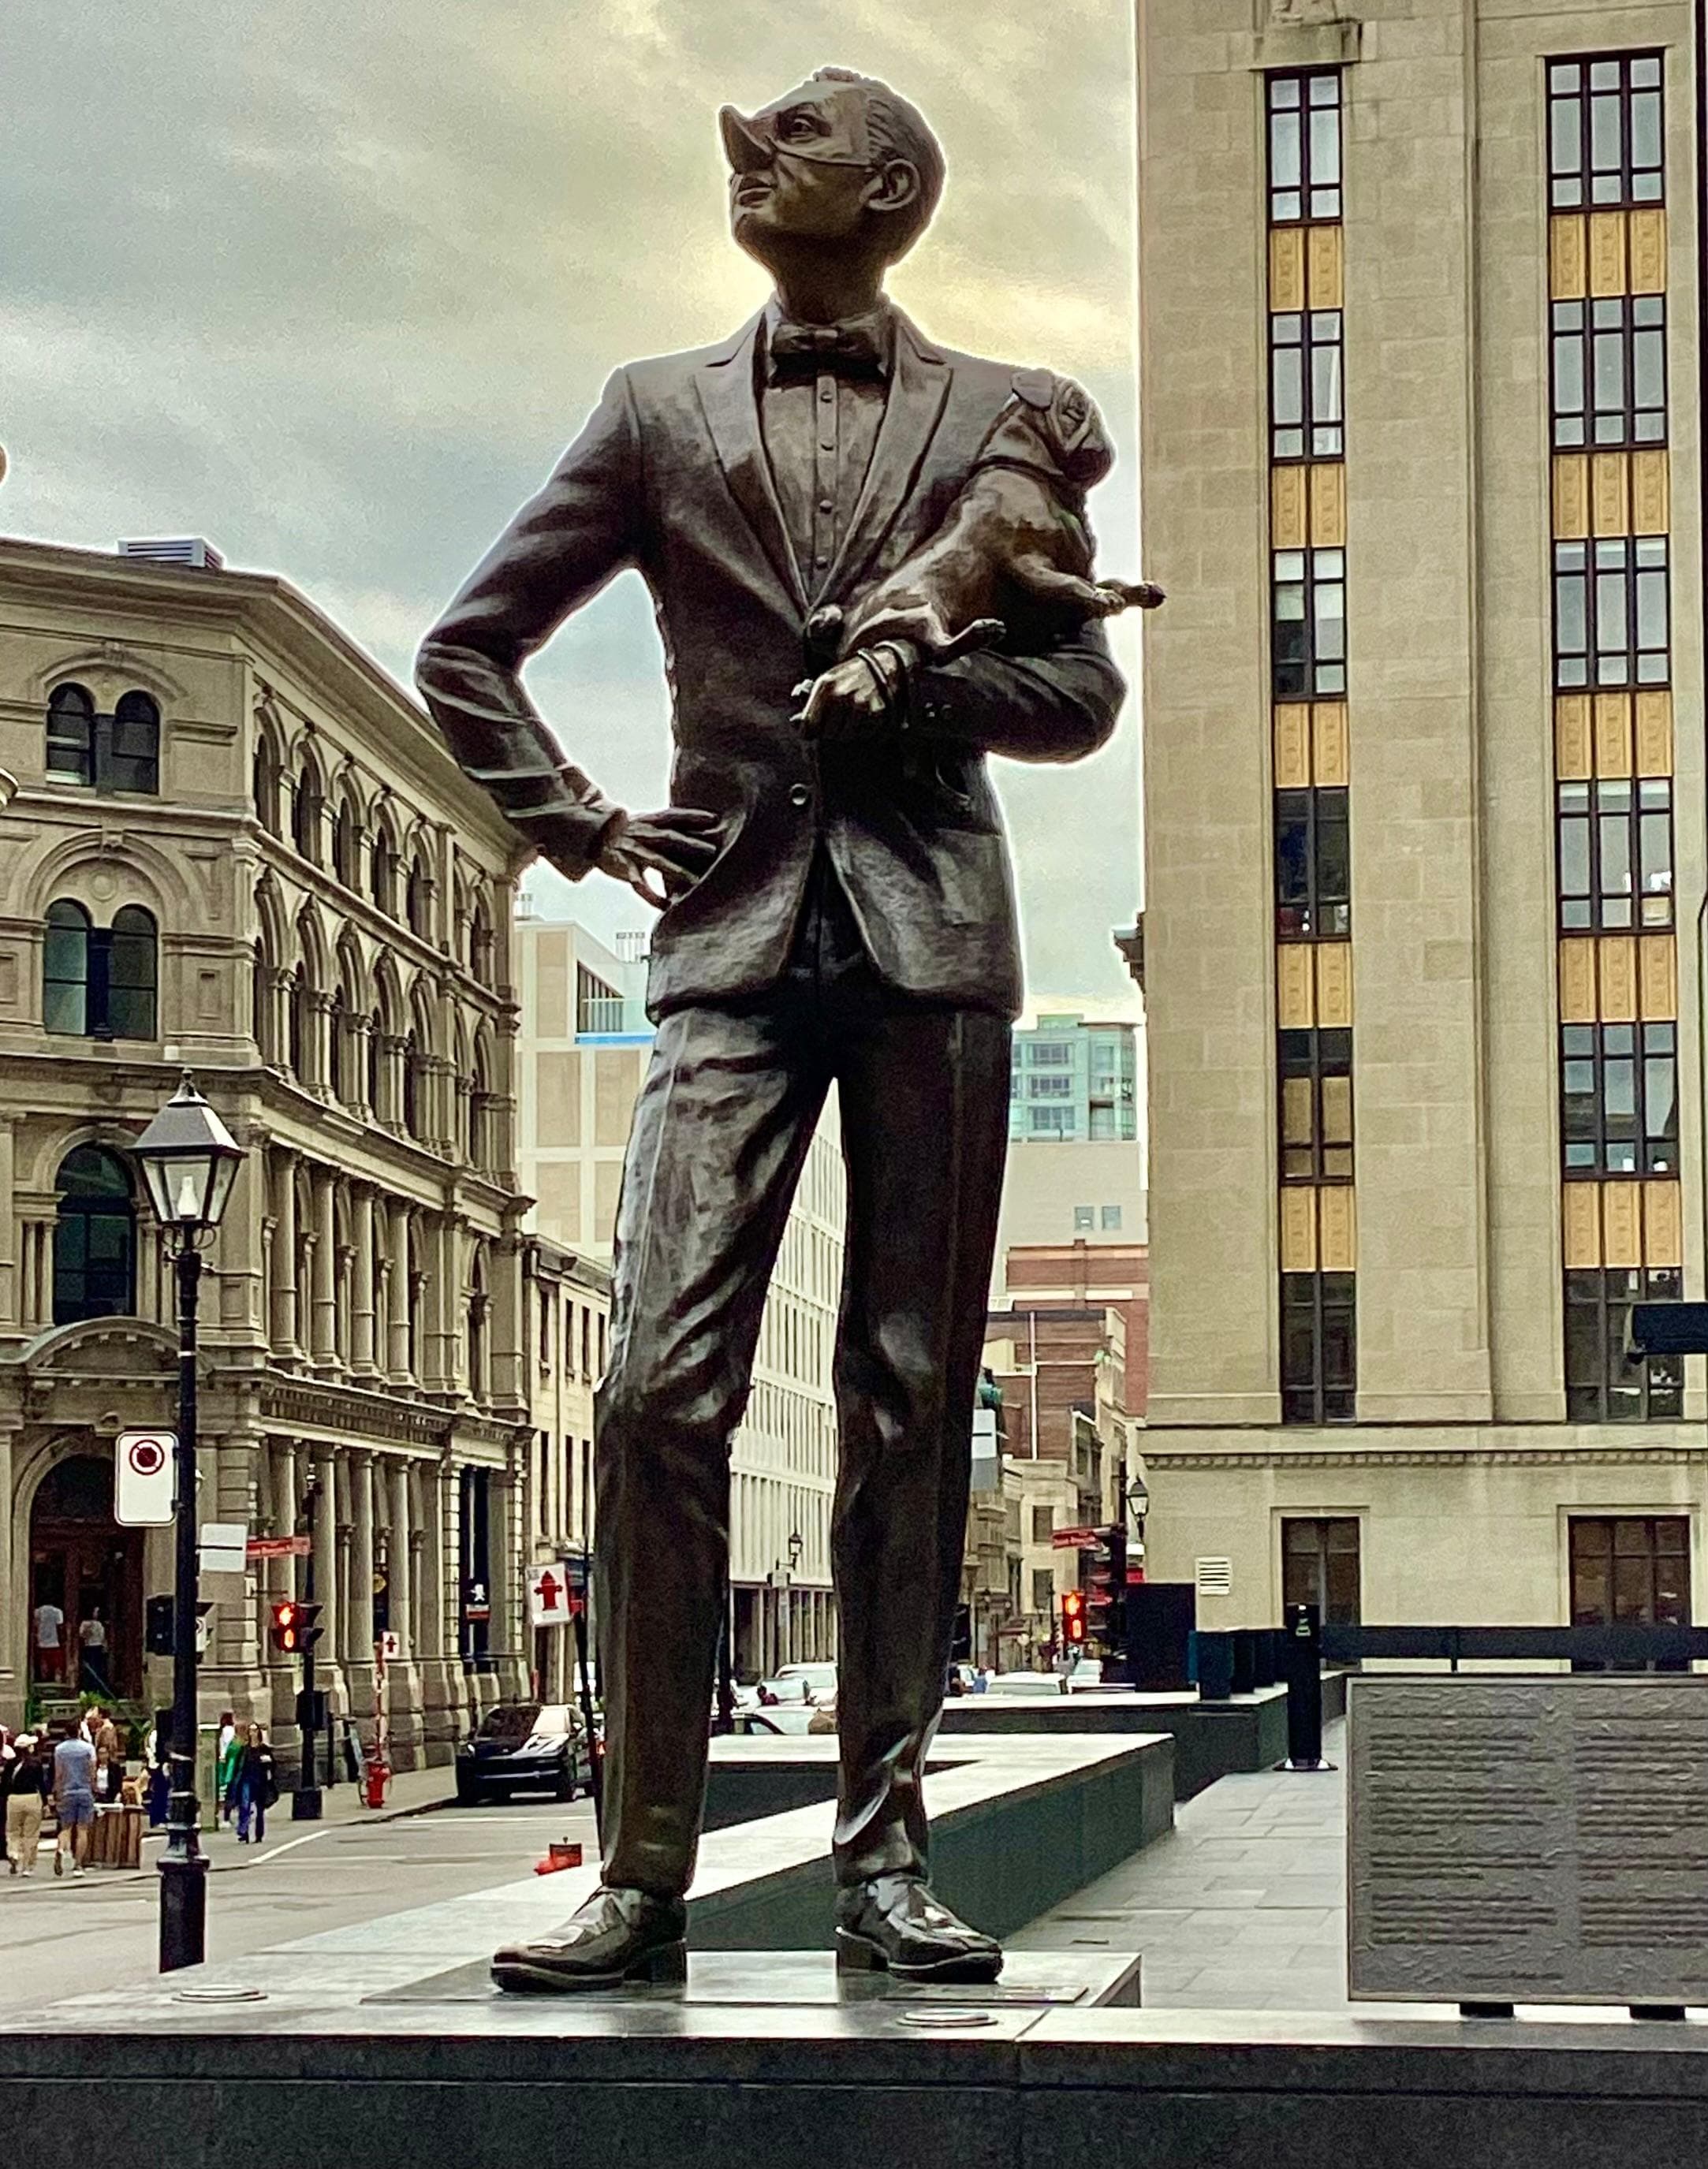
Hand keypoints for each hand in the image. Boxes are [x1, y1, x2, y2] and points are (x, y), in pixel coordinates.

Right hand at [596, 806, 720, 911]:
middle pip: (669, 837)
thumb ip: (668, 826)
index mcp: (649, 822)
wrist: (593, 838)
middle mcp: (642, 835)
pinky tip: (665, 905)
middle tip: (713, 851)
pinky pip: (639, 884)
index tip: (714, 818)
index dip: (692, 816)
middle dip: (691, 844)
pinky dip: (652, 896)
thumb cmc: (628, 833)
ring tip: (697, 883)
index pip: (673, 816)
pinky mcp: (623, 868)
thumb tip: (700, 825)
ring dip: (677, 871)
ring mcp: (633, 851)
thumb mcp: (647, 823)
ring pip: (657, 861)